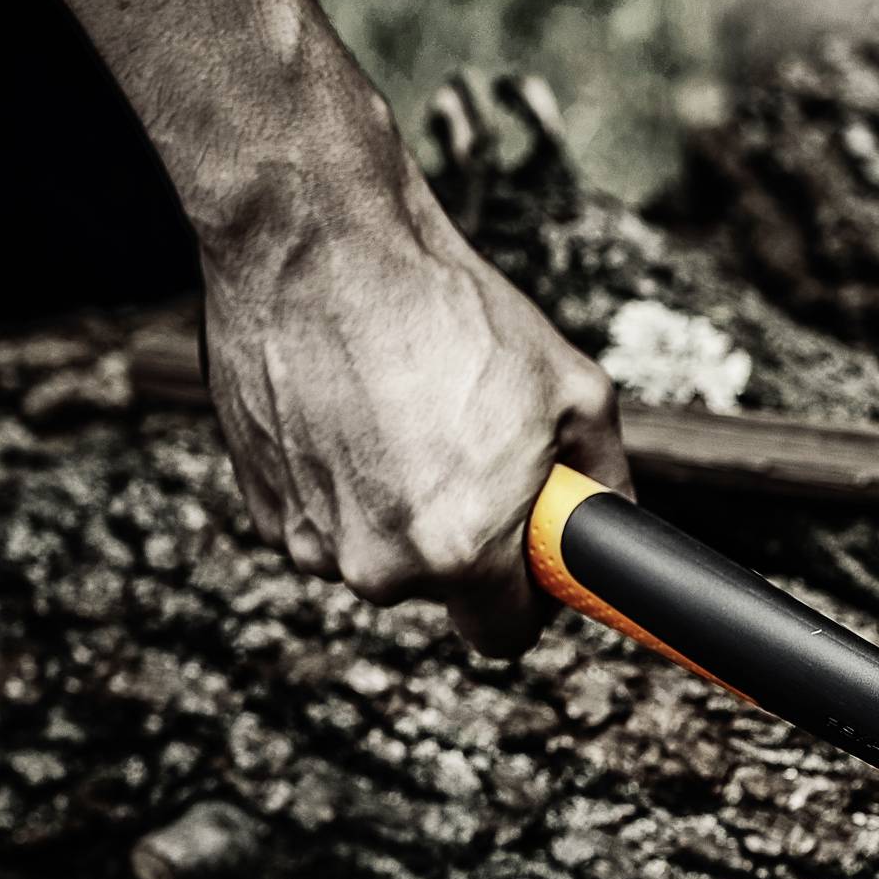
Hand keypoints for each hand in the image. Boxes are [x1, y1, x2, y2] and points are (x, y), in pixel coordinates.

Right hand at [200, 186, 626, 656]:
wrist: (318, 242)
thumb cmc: (450, 311)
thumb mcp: (575, 395)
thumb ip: (606, 484)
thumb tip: (617, 526)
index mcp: (461, 552)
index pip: (504, 635)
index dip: (526, 596)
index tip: (529, 553)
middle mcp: (377, 564)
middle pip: (438, 589)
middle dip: (461, 536)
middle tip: (469, 451)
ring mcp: (308, 537)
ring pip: (376, 551)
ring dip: (397, 504)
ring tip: (408, 414)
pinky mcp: (261, 502)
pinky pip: (323, 516)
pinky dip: (342, 479)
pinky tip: (354, 409)